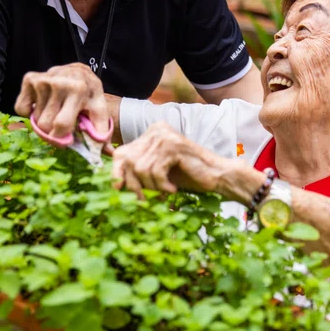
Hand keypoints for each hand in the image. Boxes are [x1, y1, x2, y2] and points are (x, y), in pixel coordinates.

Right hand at [13, 63, 110, 141]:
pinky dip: (29, 111)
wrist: (78, 72)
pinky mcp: (30, 79)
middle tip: (61, 122)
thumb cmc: (89, 94)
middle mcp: (59, 82)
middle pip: (45, 125)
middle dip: (53, 130)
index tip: (66, 139)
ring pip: (34, 119)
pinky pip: (21, 109)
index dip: (62, 137)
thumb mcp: (98, 109)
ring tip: (56, 109)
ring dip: (43, 120)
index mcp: (78, 90)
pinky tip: (43, 103)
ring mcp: (43, 79)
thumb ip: (101, 131)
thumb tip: (108, 153)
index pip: (61, 124)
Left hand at [111, 122, 237, 198]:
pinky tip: (172, 189)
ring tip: (163, 193)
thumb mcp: (156, 173)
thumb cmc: (187, 177)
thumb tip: (113, 183)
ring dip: (150, 187)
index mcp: (150, 133)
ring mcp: (164, 135)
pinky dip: (161, 185)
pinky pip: (155, 171)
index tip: (119, 191)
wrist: (216, 176)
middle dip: (133, 184)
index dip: (117, 174)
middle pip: (127, 160)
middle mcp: (155, 130)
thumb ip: (137, 171)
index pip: (121, 153)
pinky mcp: (173, 145)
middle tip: (144, 200)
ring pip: (140, 168)